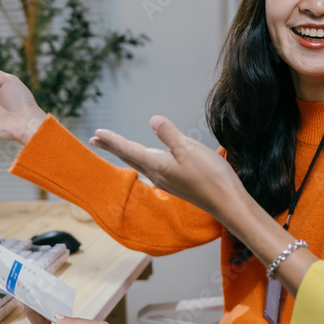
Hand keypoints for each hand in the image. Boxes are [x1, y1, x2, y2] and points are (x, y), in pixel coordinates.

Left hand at [94, 116, 316, 296]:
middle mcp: (158, 174)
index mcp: (157, 165)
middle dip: (113, 147)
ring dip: (127, 153)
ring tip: (116, 146)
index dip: (112, 140)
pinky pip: (153, 167)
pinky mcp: (178, 183)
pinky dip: (143, 158)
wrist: (227, 203)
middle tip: (96, 140)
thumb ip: (170, 135)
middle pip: (130, 157)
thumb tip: (153, 120)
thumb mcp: (190, 150)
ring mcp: (167, 180)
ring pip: (141, 162)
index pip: (129, 150)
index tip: (96, 133)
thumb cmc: (211, 177)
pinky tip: (148, 157)